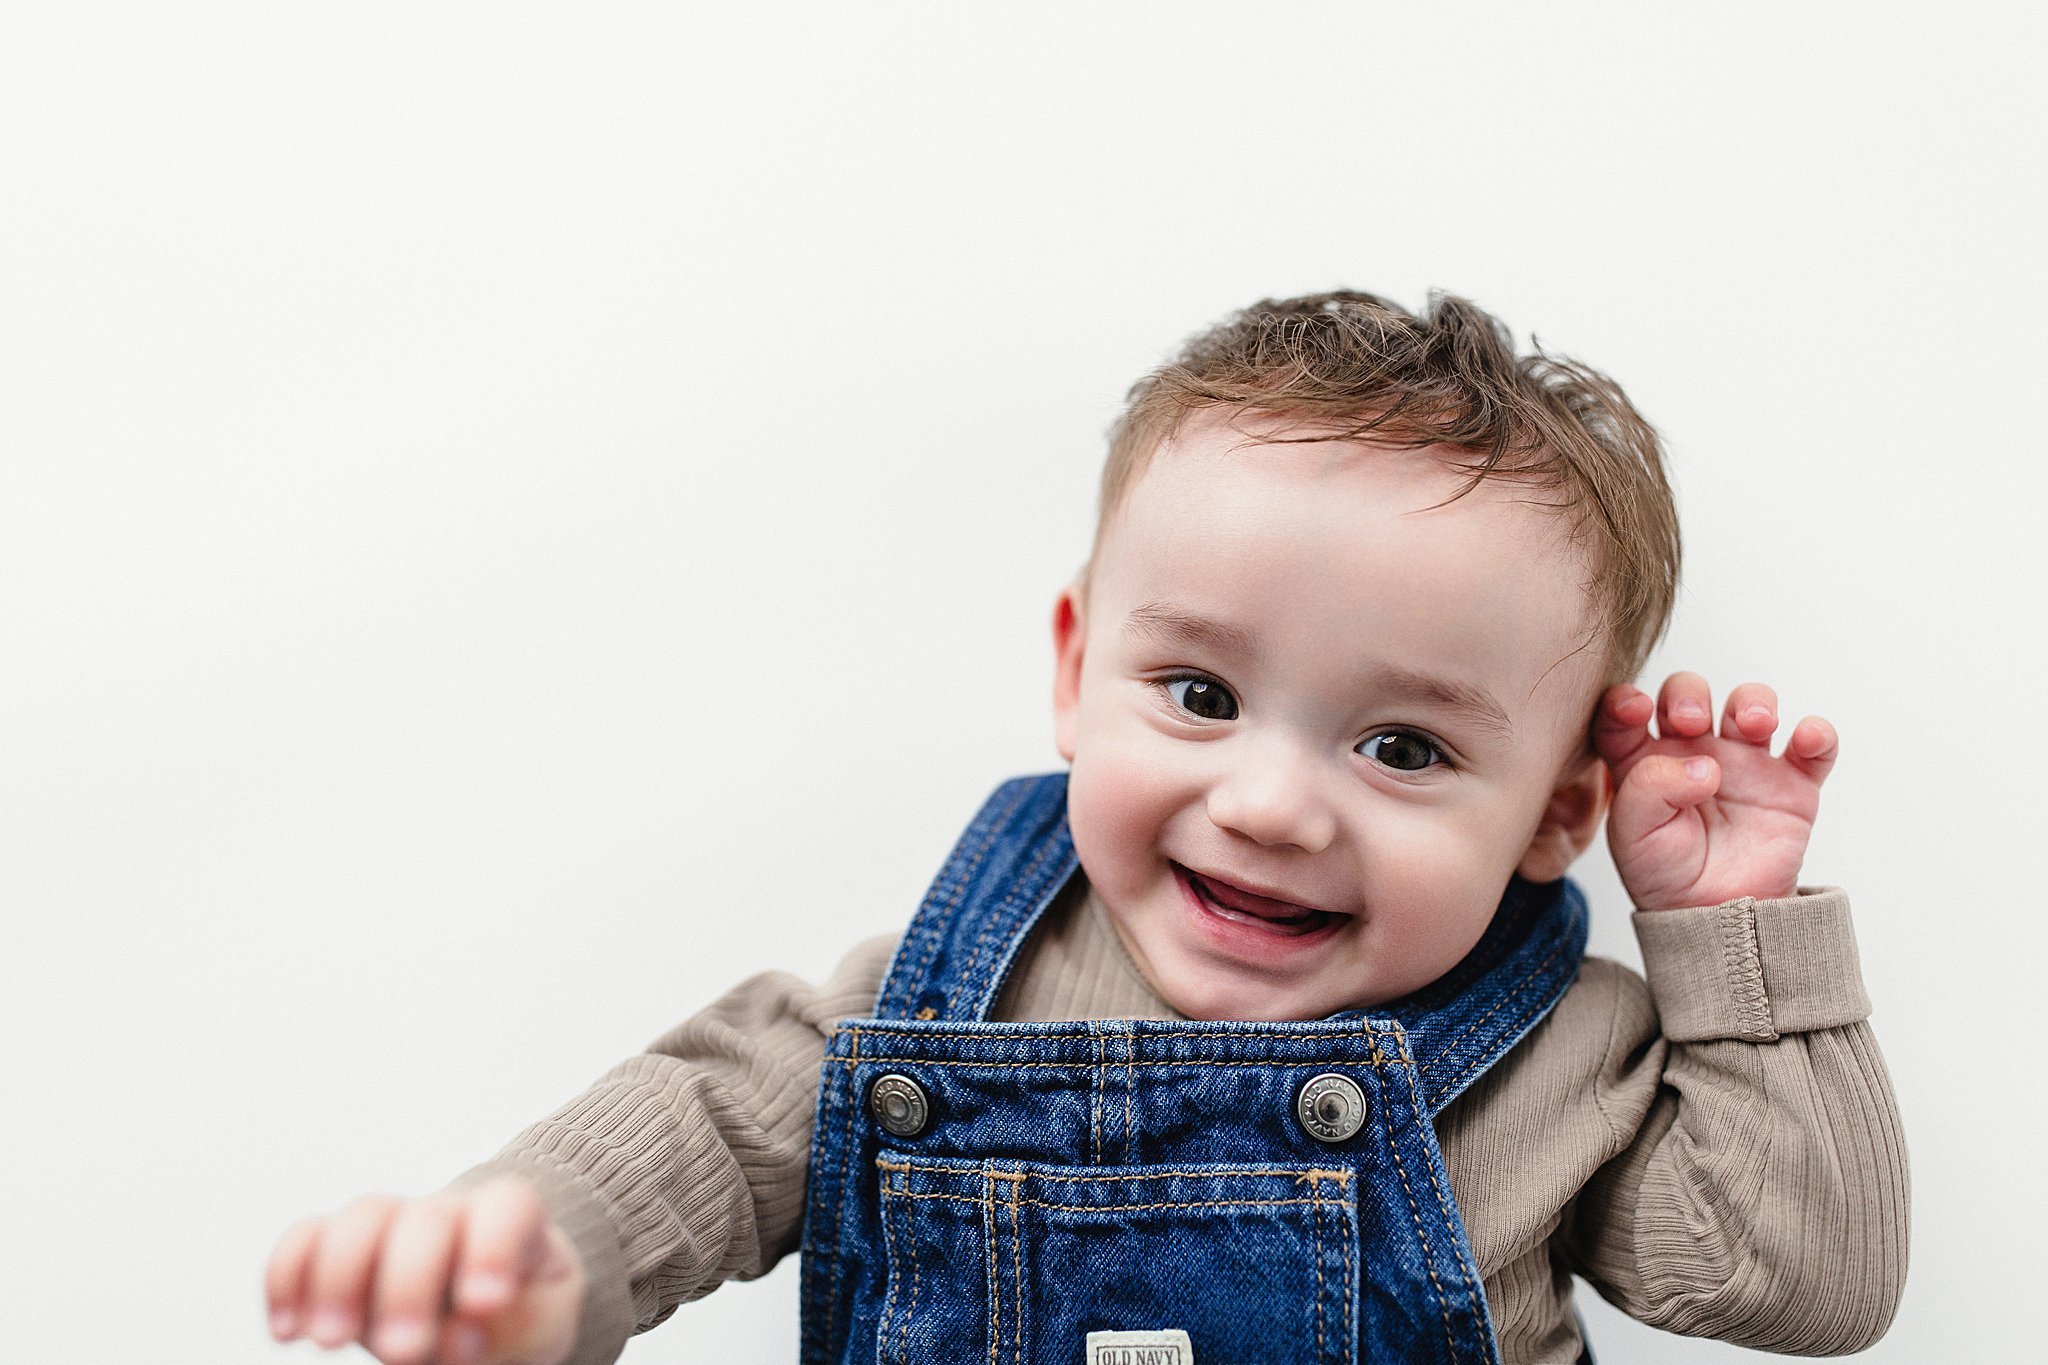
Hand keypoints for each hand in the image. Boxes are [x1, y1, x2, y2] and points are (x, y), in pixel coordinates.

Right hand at [264, 1175, 584, 1364]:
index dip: (492, 1249)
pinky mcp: (340, 1248)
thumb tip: (458, 1331)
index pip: (505, 1208)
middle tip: (403, 1352)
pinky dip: (285, 1279)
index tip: (485, 1304)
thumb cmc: (522, 1310)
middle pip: (422, 1221)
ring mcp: (391, 1223)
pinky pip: (302, 1240)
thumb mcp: (542, 1321)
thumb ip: (517, 1324)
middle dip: (406, 1286)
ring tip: (331, 1342)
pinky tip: (285, 1332)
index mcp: (510, 1217)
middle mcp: (447, 1211)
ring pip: (359, 1221)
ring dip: (337, 1280)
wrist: (486, 1305)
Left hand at [1594, 673, 1836, 911]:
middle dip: (1688, 694)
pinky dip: (1818, 736)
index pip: (1626, 714)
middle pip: (1688, 696)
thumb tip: (1702, 765)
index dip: (1625, 701)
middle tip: (1691, 721)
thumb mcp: (1633, 836)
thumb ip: (1649, 790)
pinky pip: (1814, 749)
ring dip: (1753, 701)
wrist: (1716, 919)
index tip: (1634, 709)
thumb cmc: (1665, 874)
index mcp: (1644, 760)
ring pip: (1750, 706)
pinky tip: (1807, 739)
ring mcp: (1744, 764)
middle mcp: (1692, 752)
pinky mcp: (1791, 785)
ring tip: (1754, 724)